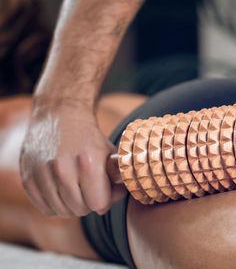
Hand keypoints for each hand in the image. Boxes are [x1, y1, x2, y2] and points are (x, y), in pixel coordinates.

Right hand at [20, 102, 125, 216]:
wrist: (59, 116)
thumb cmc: (89, 139)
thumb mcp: (109, 154)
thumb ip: (116, 181)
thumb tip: (112, 203)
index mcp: (88, 161)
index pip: (98, 203)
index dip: (105, 201)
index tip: (104, 192)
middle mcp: (62, 168)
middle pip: (80, 209)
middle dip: (89, 203)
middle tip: (90, 190)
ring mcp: (42, 174)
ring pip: (62, 212)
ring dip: (72, 206)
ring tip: (77, 189)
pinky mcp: (28, 178)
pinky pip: (46, 208)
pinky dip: (56, 205)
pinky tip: (62, 190)